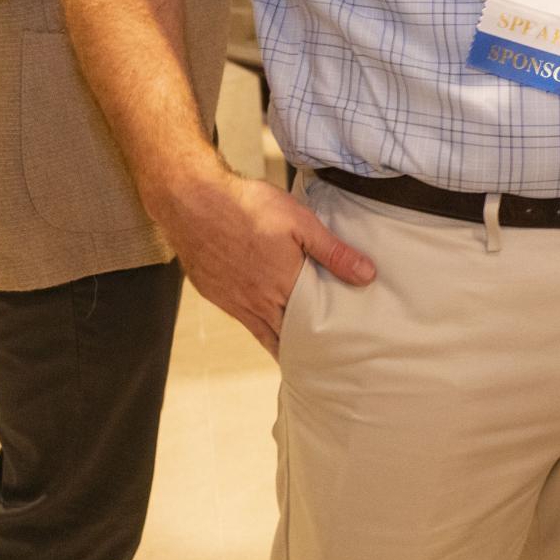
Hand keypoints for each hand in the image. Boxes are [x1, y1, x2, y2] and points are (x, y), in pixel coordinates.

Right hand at [158, 168, 374, 356]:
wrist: (192, 202)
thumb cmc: (248, 207)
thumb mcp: (300, 222)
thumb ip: (333, 252)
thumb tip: (366, 275)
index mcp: (283, 285)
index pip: (308, 326)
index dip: (320, 341)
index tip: (335, 352)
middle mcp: (257, 301)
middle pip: (284, 335)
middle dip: (302, 347)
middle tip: (320, 357)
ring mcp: (233, 300)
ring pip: (261, 331)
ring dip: (279, 339)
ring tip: (296, 349)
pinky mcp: (214, 293)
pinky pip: (240, 318)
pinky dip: (255, 324)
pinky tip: (263, 318)